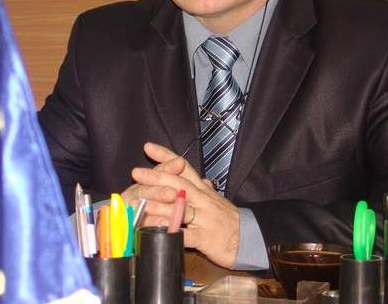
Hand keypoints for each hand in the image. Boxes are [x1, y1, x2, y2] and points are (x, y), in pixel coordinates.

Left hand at [130, 142, 239, 267]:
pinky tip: (158, 232)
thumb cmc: (230, 220)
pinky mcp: (205, 238)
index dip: (167, 156)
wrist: (250, 239)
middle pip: (179, 184)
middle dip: (157, 177)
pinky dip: (172, 233)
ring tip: (142, 202)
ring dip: (160, 205)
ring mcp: (204, 219)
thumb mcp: (218, 201)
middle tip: (137, 172)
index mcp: (204, 190)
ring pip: (181, 208)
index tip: (148, 147)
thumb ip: (206, 190)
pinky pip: (187, 235)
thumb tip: (202, 179)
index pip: (184, 167)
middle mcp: (203, 200)